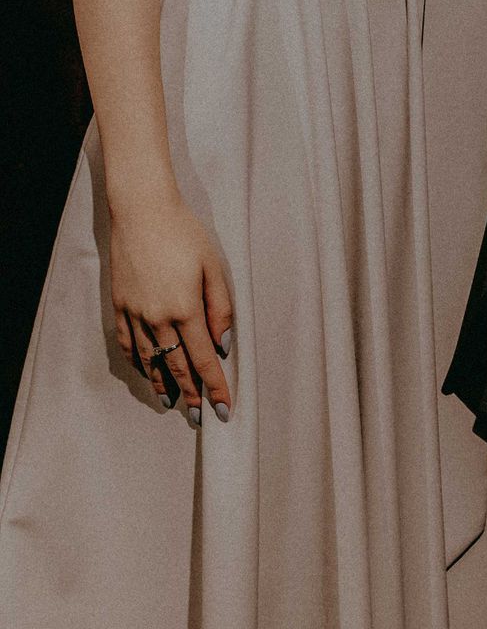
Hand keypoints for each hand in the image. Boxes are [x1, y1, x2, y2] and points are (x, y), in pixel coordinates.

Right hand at [107, 185, 233, 423]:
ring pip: (150, 361)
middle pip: (177, 366)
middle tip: (199, 418)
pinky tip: (145, 372)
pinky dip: (139, 363)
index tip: (224, 409)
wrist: (141, 211)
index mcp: (186, 309)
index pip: (204, 359)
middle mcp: (158, 318)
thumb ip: (221, 308)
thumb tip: (224, 344)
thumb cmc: (184, 233)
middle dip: (190, 395)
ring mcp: (135, 314)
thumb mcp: (213, 266)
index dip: (215, 387)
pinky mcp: (120, 306)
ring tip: (171, 404)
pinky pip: (129, 344)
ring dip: (162, 385)